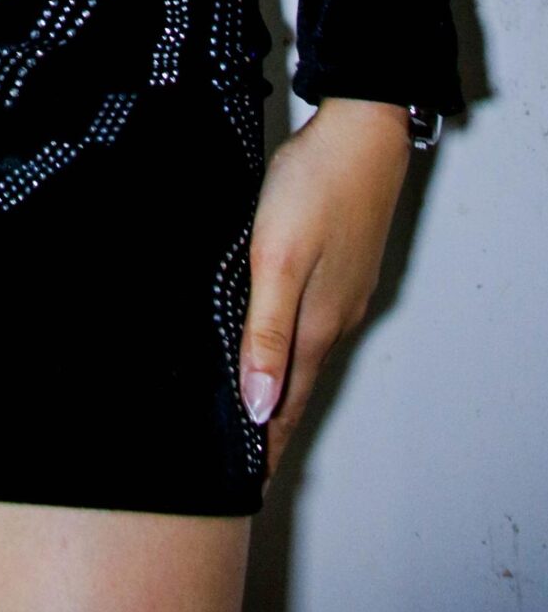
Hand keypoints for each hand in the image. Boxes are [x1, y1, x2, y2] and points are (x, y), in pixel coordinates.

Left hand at [238, 96, 411, 477]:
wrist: (362, 129)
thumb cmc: (317, 186)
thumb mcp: (277, 259)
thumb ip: (266, 332)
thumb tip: (259, 405)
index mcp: (316, 323)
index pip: (286, 403)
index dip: (267, 444)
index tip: (249, 482)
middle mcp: (332, 315)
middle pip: (297, 384)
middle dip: (273, 425)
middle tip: (248, 460)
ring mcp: (341, 290)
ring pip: (305, 353)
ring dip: (281, 386)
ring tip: (258, 412)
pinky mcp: (340, 264)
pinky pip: (310, 321)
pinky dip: (290, 346)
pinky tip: (277, 338)